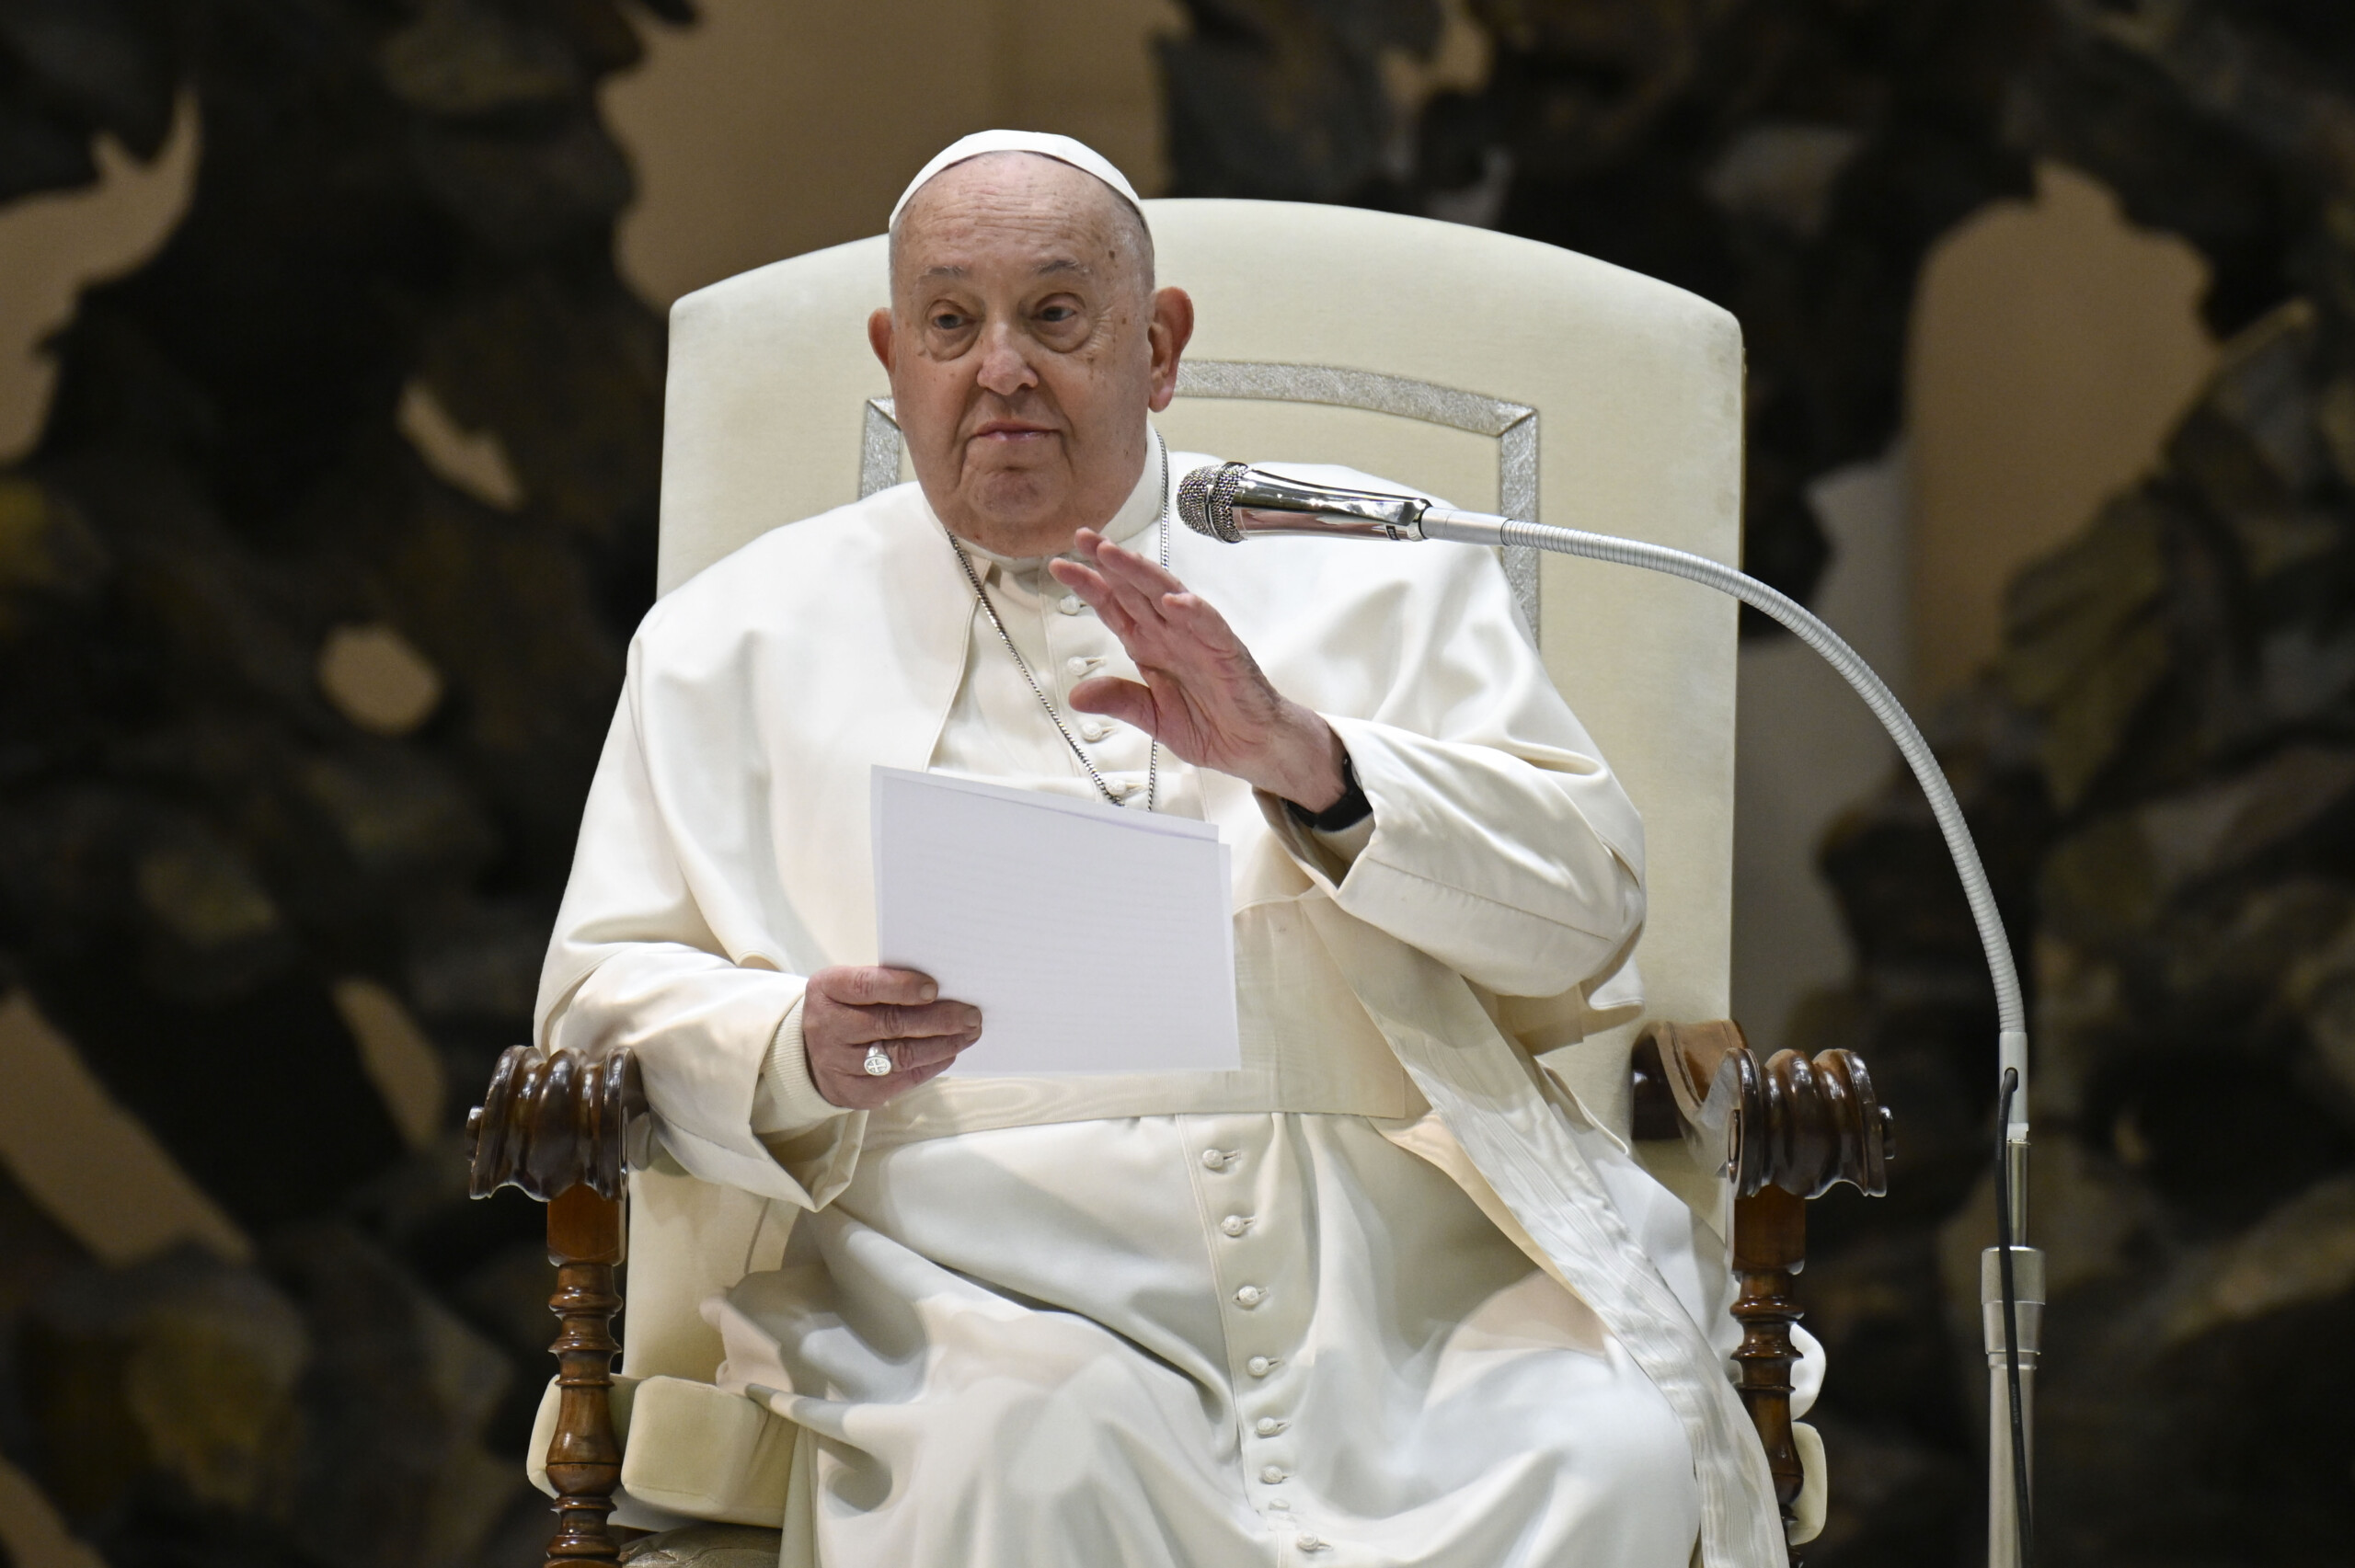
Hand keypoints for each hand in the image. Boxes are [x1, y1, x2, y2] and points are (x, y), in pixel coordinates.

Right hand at [802, 965, 981, 1109]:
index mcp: (827, 990)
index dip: (901, 987)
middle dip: (938, 1019)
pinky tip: (950, 1052)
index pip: (865, 986)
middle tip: (971, 1015)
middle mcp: (828, 1028)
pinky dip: (932, 1064)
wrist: (811, 1052)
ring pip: (901, 1055)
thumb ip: (886, 982)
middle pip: (890, 1024)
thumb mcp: (850, 985)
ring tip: (969, 1033)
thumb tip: (944, 987)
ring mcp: (840, 1064)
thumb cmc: (845, 1008)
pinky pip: (903, 1079)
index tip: (935, 988)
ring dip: (943, 1044)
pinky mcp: (855, 1092)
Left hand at [1047, 529, 1347, 810]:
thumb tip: (1076, 694)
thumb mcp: (1152, 718)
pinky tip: (1175, 601)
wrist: (1255, 747)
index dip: (1089, 586)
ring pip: (1168, 595)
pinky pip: (1210, 626)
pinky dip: (1193, 612)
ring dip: (1142, 574)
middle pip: (1136, 590)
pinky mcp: (1227, 653)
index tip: (1060, 566)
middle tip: (1083, 538)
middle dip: (1109, 563)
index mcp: (1151, 646)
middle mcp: (1172, 634)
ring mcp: (1200, 639)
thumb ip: (1119, 701)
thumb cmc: (1213, 725)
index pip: (1115, 607)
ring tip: (1116, 555)